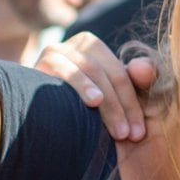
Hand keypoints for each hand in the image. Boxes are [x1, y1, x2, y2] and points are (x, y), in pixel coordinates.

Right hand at [33, 32, 155, 141]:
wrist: (34, 121)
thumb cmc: (80, 110)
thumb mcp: (112, 97)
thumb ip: (136, 82)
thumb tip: (145, 67)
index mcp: (95, 47)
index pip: (120, 75)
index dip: (133, 105)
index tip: (139, 134)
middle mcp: (77, 43)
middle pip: (108, 74)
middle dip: (121, 107)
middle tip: (127, 136)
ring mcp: (57, 49)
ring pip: (92, 72)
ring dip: (107, 103)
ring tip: (117, 128)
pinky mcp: (43, 59)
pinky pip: (66, 70)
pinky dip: (83, 85)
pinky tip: (94, 101)